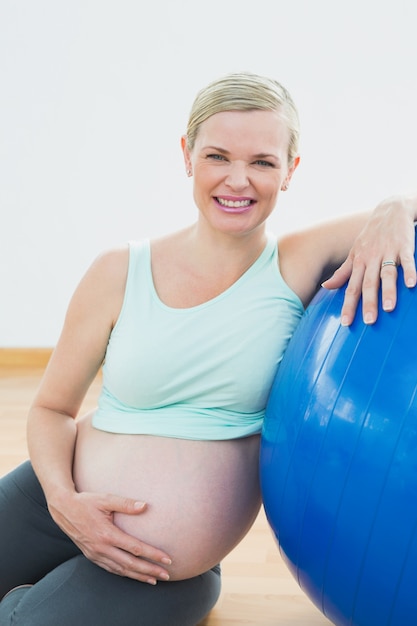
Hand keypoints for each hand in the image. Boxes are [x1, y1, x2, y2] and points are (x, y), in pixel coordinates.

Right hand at [49, 490, 171, 583]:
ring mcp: (96, 554)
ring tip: (154, 579)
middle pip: (130, 564)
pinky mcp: (92, 556)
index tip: (167, 559)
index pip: (135, 548)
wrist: (63, 509)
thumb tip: (145, 506)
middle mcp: (102, 548)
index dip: (152, 555)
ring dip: (138, 576)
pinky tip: (133, 575)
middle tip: (166, 574)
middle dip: (150, 571)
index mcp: (107, 534)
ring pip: (121, 570)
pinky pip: (111, 569)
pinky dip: (124, 574)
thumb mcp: (106, 499)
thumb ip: (126, 504)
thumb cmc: (86, 502)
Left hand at [323, 195, 416, 325]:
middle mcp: (371, 258)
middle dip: (368, 303)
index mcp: (359, 262)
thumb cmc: (371, 236)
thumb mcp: (354, 253)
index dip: (348, 305)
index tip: (346, 323)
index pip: (351, 288)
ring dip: (388, 290)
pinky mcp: (404, 246)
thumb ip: (342, 272)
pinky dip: (409, 271)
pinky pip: (407, 260)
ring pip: (387, 274)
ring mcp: (388, 252)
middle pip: (368, 284)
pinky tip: (411, 284)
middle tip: (369, 322)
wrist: (389, 210)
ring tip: (389, 308)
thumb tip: (326, 287)